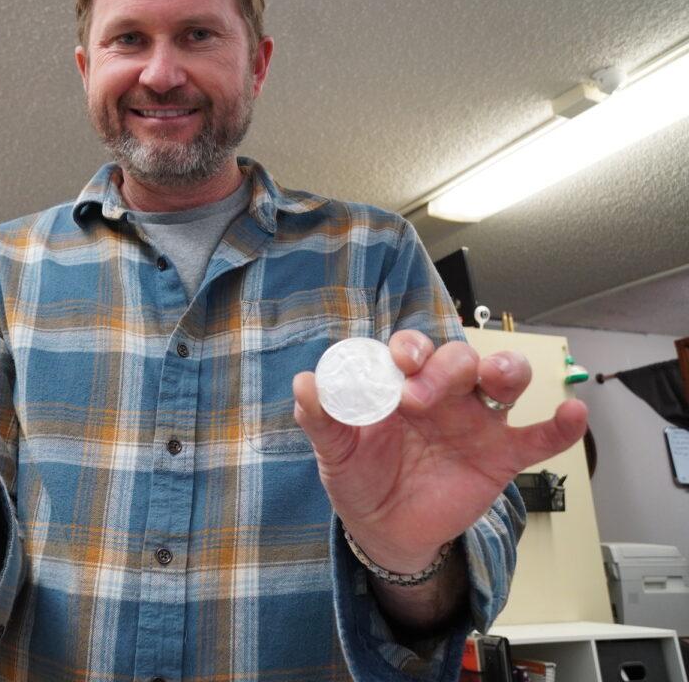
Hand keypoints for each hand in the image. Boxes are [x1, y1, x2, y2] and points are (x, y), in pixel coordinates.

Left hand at [293, 331, 587, 572]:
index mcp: (401, 383)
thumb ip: (321, 417)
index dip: (409, 347)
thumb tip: (304, 384)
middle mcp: (443, 393)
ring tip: (499, 377)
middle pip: (459, 358)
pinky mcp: (501, 456)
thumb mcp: (334, 451)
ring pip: (504, 380)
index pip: (412, 349)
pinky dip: (560, 425)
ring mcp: (476, 422)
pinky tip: (572, 413)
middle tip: (418, 398)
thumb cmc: (359, 476)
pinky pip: (538, 437)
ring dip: (506, 369)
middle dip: (445, 367)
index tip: (400, 362)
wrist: (383, 529)